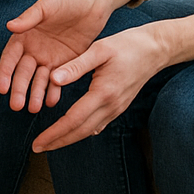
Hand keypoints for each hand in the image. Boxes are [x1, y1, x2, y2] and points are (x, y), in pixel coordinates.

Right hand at [0, 0, 112, 111]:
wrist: (95, 1)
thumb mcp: (48, 6)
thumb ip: (30, 17)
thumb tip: (10, 26)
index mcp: (25, 35)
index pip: (10, 57)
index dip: (5, 72)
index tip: (2, 88)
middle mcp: (34, 49)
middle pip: (23, 72)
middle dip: (19, 89)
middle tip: (17, 105)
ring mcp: (50, 57)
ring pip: (39, 80)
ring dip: (35, 93)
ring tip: (34, 109)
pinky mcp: (67, 63)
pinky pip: (58, 80)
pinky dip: (54, 91)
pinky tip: (52, 101)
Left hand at [29, 24, 170, 152]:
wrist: (156, 50)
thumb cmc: (126, 45)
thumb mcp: (99, 50)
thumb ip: (75, 66)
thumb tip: (53, 79)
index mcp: (103, 93)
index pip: (74, 120)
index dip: (54, 133)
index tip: (37, 142)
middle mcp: (111, 106)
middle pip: (81, 131)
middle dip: (58, 142)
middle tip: (38, 148)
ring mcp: (117, 108)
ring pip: (90, 130)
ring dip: (69, 138)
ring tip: (50, 142)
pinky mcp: (120, 106)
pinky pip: (99, 124)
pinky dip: (83, 130)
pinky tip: (74, 132)